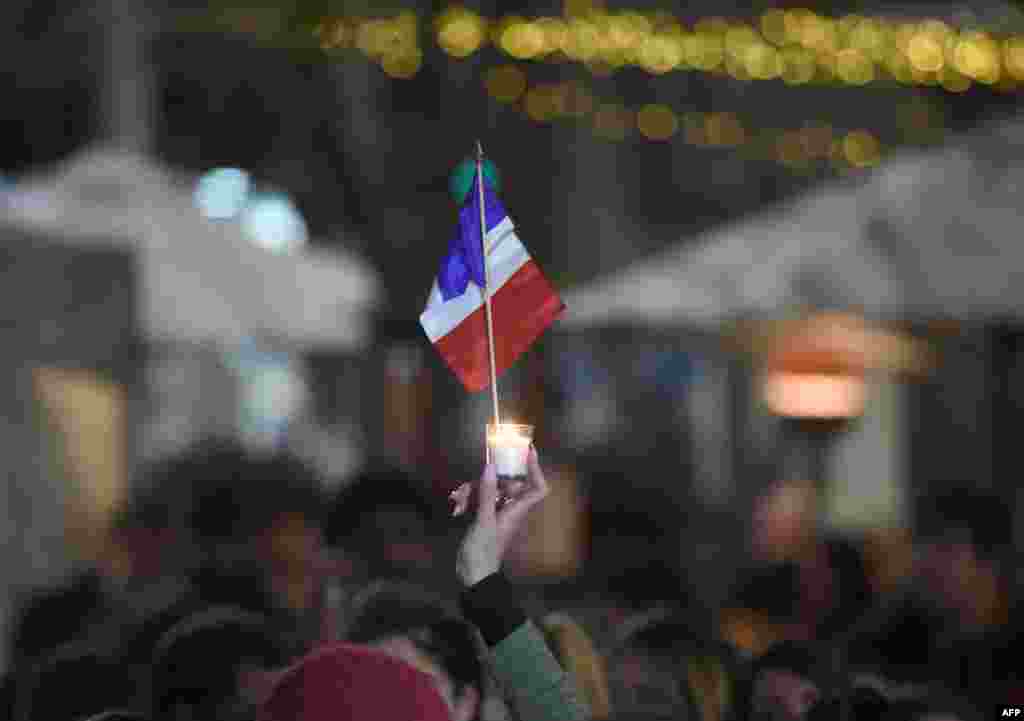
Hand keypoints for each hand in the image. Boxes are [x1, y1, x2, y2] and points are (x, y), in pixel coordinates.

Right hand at [451, 447, 548, 586]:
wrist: (472, 575)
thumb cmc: (483, 550)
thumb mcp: (483, 520)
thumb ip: (487, 492)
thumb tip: (491, 466)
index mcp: (517, 510)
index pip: (538, 488)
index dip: (536, 469)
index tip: (528, 451)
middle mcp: (509, 508)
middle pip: (504, 483)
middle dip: (484, 481)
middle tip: (467, 487)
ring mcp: (496, 512)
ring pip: (488, 489)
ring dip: (471, 491)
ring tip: (457, 500)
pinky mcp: (483, 516)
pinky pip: (478, 499)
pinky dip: (467, 500)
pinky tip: (456, 507)